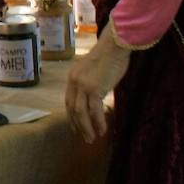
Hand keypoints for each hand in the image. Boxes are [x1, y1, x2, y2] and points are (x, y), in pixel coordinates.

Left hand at [64, 20, 130, 142]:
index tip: (76, 127)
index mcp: (73, 77)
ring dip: (87, 127)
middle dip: (78, 125)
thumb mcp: (95, 71)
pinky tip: (102, 130)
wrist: (114, 46)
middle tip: (85, 137)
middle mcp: (74, 82)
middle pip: (72, 109)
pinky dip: (98, 122)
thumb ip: (92, 83)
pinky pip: (94, 111)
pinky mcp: (94, 89)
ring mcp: (83, 86)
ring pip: (81, 113)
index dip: (72, 116)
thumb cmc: (109, 57)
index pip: (69, 101)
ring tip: (93, 138)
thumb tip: (97, 97)